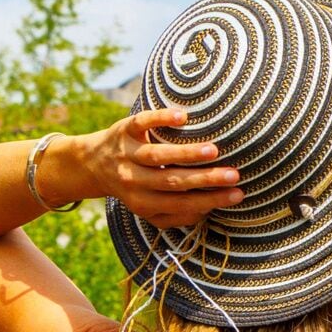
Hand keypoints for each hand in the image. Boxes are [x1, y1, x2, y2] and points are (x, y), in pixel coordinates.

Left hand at [57, 106, 240, 227]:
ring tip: (213, 150)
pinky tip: (182, 117)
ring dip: (186, 154)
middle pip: (172, 182)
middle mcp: (133, 180)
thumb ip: (176, 214)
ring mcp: (127, 154)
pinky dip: (160, 119)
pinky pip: (142, 124)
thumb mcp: (148, 207)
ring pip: (157, 156)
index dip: (210, 200)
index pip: (181, 204)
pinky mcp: (124, 130)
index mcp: (143, 203)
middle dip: (205, 179)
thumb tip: (207, 210)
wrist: (93, 164)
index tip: (238, 194)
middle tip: (234, 175)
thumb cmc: (134, 186)